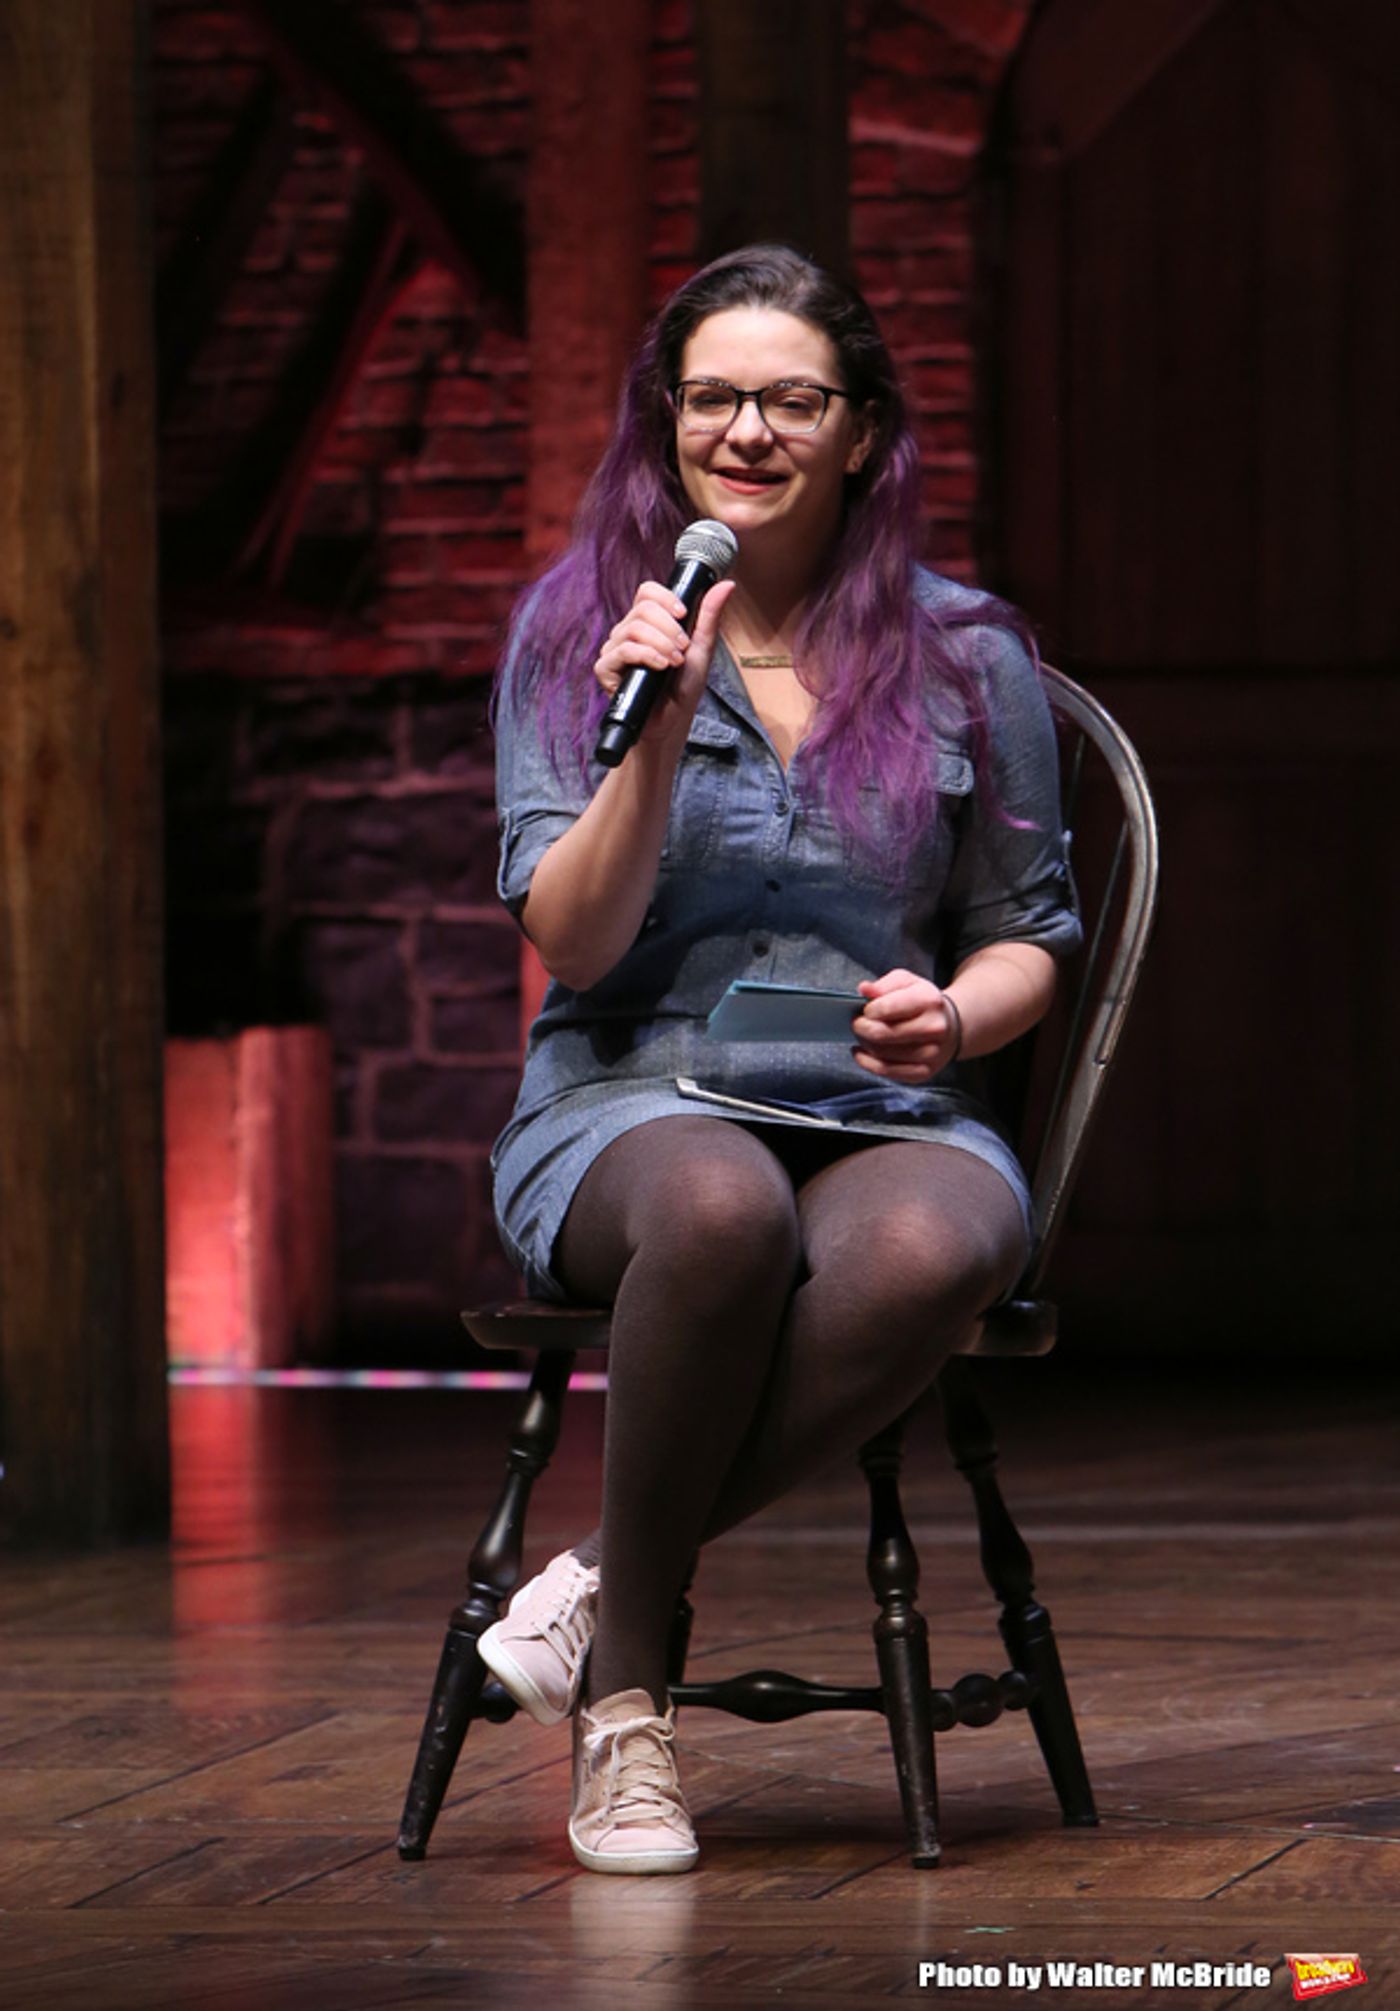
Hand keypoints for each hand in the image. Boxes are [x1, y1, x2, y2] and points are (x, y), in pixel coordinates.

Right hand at [593, 577, 734, 749]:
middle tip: (683, 649)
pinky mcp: (605, 668)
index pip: (647, 592)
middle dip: (669, 628)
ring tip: (675, 662)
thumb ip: (709, 616)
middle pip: (643, 608)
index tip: (683, 615)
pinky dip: (645, 655)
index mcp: (648, 623)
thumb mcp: (702, 648)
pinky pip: (622, 650)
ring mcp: (615, 649)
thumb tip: (727, 584)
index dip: (666, 598)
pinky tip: (660, 666)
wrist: (672, 721)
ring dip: (661, 643)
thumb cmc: (683, 687)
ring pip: (633, 628)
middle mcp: (628, 632)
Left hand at [851, 968, 959, 1082]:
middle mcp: (934, 1028)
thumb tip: (864, 989)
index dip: (868, 1010)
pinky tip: (861, 1053)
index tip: (865, 1010)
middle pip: (882, 1033)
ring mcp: (931, 1053)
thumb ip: (884, 984)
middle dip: (861, 1028)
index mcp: (929, 1001)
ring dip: (864, 1044)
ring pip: (882, 1054)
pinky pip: (887, 1071)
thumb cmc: (922, 1002)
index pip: (887, 1008)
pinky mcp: (924, 1071)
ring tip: (862, 1035)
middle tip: (857, 1023)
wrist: (951, 1026)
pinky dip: (868, 1063)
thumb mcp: (907, 982)